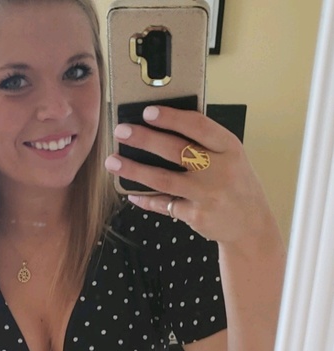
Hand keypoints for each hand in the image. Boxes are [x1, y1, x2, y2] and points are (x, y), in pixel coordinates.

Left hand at [104, 105, 274, 244]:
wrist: (252, 225)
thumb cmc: (235, 185)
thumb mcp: (231, 158)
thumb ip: (205, 144)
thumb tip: (160, 129)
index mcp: (229, 148)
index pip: (198, 126)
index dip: (171, 117)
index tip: (147, 111)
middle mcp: (219, 170)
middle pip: (175, 150)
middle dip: (144, 139)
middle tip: (121, 131)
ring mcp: (207, 195)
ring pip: (163, 179)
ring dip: (134, 170)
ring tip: (113, 162)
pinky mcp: (196, 216)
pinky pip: (164, 204)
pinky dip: (145, 199)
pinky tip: (130, 193)